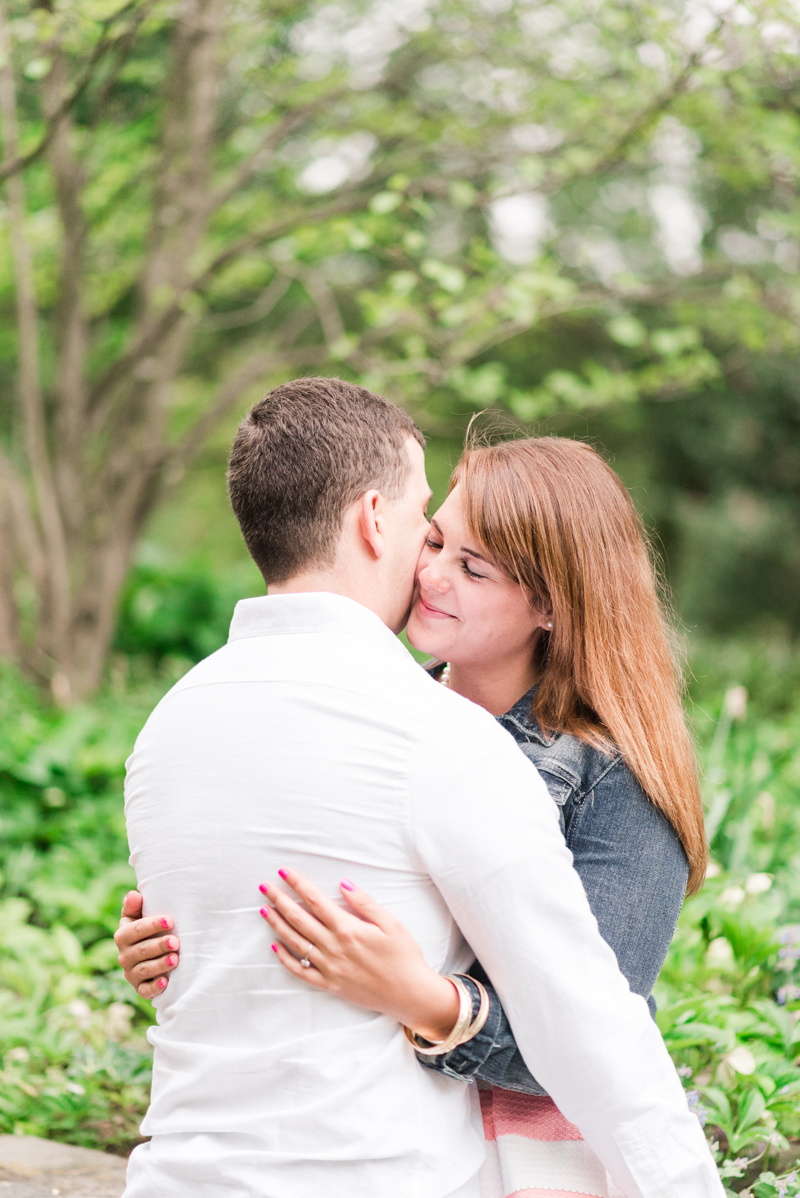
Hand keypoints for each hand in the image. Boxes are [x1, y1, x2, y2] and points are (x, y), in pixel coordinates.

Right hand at [114, 890, 179, 999]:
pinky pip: (145, 990)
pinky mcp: (139, 988)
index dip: (152, 925)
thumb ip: (134, 906)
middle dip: (159, 945)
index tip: (170, 920)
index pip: (135, 930)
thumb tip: (134, 894)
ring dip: (160, 965)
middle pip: (141, 950)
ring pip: (144, 970)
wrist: (151, 953)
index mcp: (123, 936)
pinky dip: (154, 987)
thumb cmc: (147, 929)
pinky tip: (166, 982)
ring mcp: (131, 973)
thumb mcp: (138, 916)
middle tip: (176, 942)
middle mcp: (124, 955)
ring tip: (176, 959)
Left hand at [259, 867, 459, 1041]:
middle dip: (280, 900)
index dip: (298, 884)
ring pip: (295, 943)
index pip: (316, 901)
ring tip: (264, 910)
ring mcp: (329, 968)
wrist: (410, 994)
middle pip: (299, 919)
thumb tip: (343, 883)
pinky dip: (286, 959)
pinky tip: (276, 947)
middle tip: (265, 887)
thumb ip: (364, 902)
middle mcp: (333, 948)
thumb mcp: (391, 923)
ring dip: (277, 925)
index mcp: (348, 929)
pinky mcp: (330, 985)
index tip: (284, 872)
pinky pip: (301, 972)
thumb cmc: (404, 956)